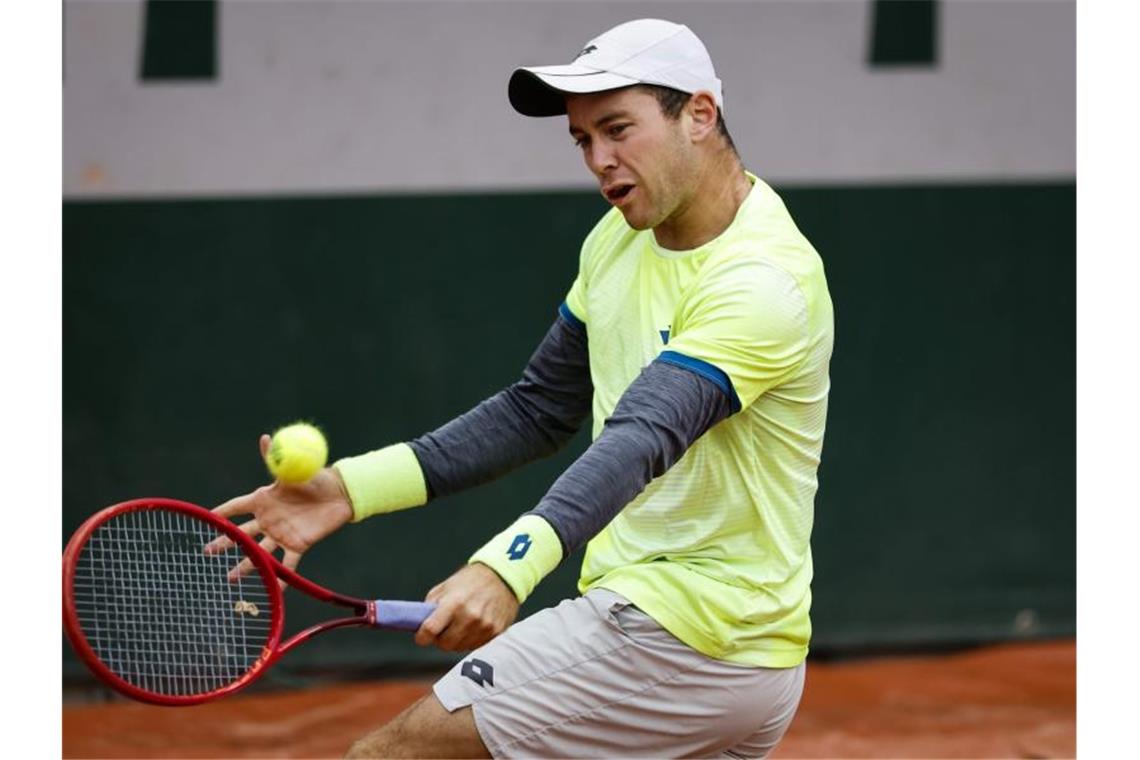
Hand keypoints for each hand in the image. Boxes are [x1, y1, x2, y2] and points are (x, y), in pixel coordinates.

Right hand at [206, 434, 353, 578]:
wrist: (340, 493)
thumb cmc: (315, 478)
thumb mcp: (292, 469)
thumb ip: (275, 459)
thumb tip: (264, 438)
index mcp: (264, 500)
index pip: (236, 507)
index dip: (221, 513)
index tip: (205, 518)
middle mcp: (269, 519)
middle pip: (241, 534)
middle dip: (224, 543)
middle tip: (208, 552)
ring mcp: (282, 533)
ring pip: (259, 553)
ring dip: (245, 566)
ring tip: (230, 578)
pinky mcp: (299, 544)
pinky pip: (287, 564)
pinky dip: (280, 579)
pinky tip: (273, 590)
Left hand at [414, 563, 519, 651]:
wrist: (502, 576)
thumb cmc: (470, 580)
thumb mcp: (446, 587)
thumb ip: (430, 607)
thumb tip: (418, 626)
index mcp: (453, 603)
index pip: (430, 630)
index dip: (422, 637)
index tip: (421, 637)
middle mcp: (469, 617)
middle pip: (444, 644)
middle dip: (439, 639)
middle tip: (442, 630)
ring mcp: (484, 626)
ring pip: (460, 648)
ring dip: (455, 640)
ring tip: (459, 625)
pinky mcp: (495, 632)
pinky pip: (475, 646)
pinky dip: (470, 640)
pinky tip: (472, 626)